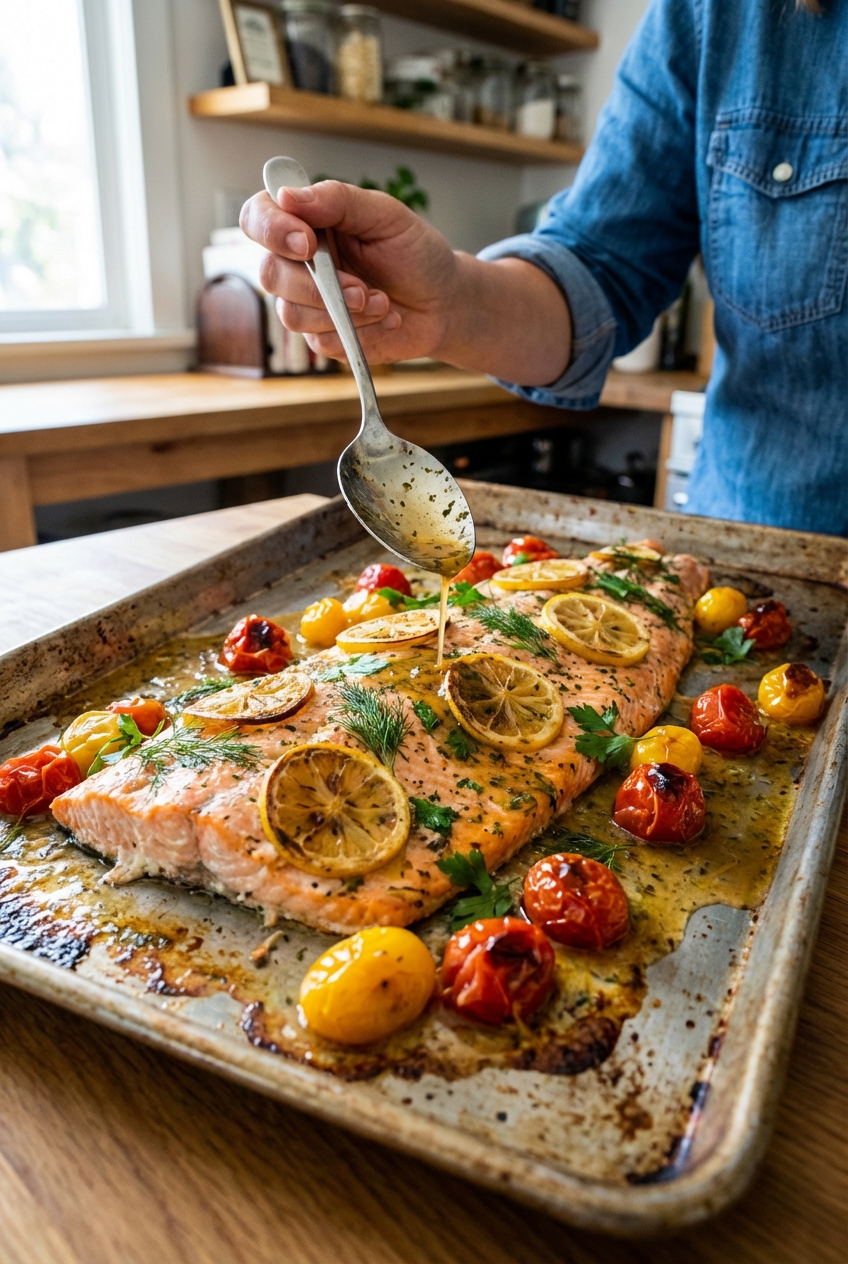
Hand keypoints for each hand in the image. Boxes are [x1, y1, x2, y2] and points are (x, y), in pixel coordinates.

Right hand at [240, 181, 457, 363]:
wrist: (443, 303)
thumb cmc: (415, 253)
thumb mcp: (385, 215)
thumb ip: (338, 200)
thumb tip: (287, 195)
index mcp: (306, 222)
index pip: (258, 218)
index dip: (271, 230)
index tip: (308, 242)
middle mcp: (298, 262)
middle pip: (270, 273)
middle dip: (316, 286)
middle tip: (362, 288)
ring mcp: (307, 302)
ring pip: (291, 314)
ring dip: (343, 312)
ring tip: (382, 303)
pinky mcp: (323, 336)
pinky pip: (321, 342)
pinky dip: (359, 333)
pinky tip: (385, 320)